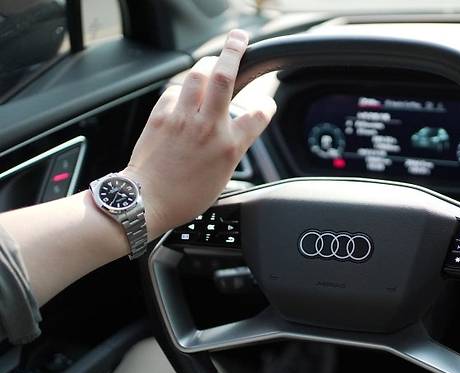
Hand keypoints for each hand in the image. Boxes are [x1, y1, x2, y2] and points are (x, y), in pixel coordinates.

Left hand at [122, 29, 275, 236]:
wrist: (147, 200)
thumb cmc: (185, 197)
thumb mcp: (222, 177)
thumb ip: (230, 150)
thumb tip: (232, 135)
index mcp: (229, 147)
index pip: (258, 115)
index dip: (266, 106)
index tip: (266, 103)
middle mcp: (207, 127)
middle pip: (224, 77)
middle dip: (233, 51)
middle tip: (239, 38)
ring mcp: (182, 119)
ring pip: (196, 76)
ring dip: (206, 64)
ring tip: (212, 61)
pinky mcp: (160, 117)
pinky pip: (174, 91)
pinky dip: (182, 89)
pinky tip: (185, 93)